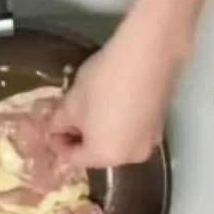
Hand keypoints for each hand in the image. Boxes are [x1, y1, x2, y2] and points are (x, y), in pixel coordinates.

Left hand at [51, 14, 185, 167]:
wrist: (147, 55)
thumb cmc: (102, 83)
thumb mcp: (71, 103)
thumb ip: (59, 123)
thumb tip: (57, 129)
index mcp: (105, 157)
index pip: (73, 158)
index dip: (57, 143)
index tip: (51, 128)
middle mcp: (131, 157)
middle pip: (97, 153)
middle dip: (80, 138)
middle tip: (69, 118)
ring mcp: (150, 141)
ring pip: (116, 142)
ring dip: (100, 131)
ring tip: (91, 109)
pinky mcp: (162, 124)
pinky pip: (132, 131)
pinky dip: (119, 123)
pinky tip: (113, 103)